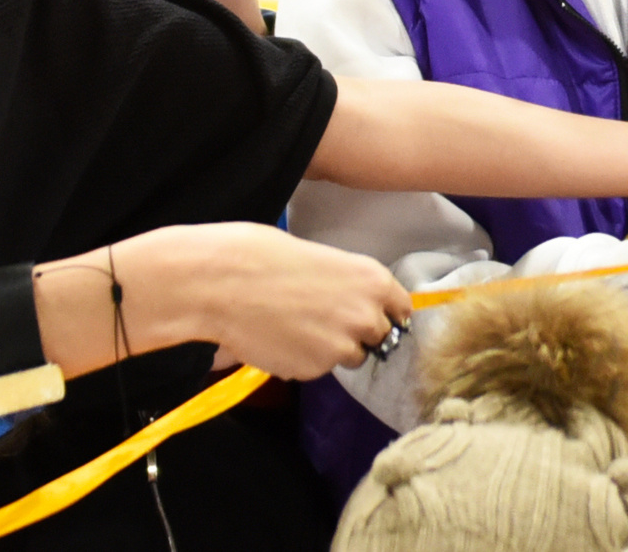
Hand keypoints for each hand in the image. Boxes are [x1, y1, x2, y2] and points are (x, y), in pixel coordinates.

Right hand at [102, 223, 412, 380]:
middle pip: (380, 338)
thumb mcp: (322, 260)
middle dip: (358, 333)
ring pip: (349, 357)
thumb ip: (348, 286)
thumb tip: (352, 302)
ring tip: (297, 326)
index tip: (377, 318)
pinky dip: (304, 360)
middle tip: (325, 320)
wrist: (224, 282)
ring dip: (331, 348)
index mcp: (373, 280)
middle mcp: (366, 317)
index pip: (402, 310)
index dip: (387, 314)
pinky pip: (316, 369)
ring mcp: (341, 347)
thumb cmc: (266, 257)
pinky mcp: (313, 370)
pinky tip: (279, 338)